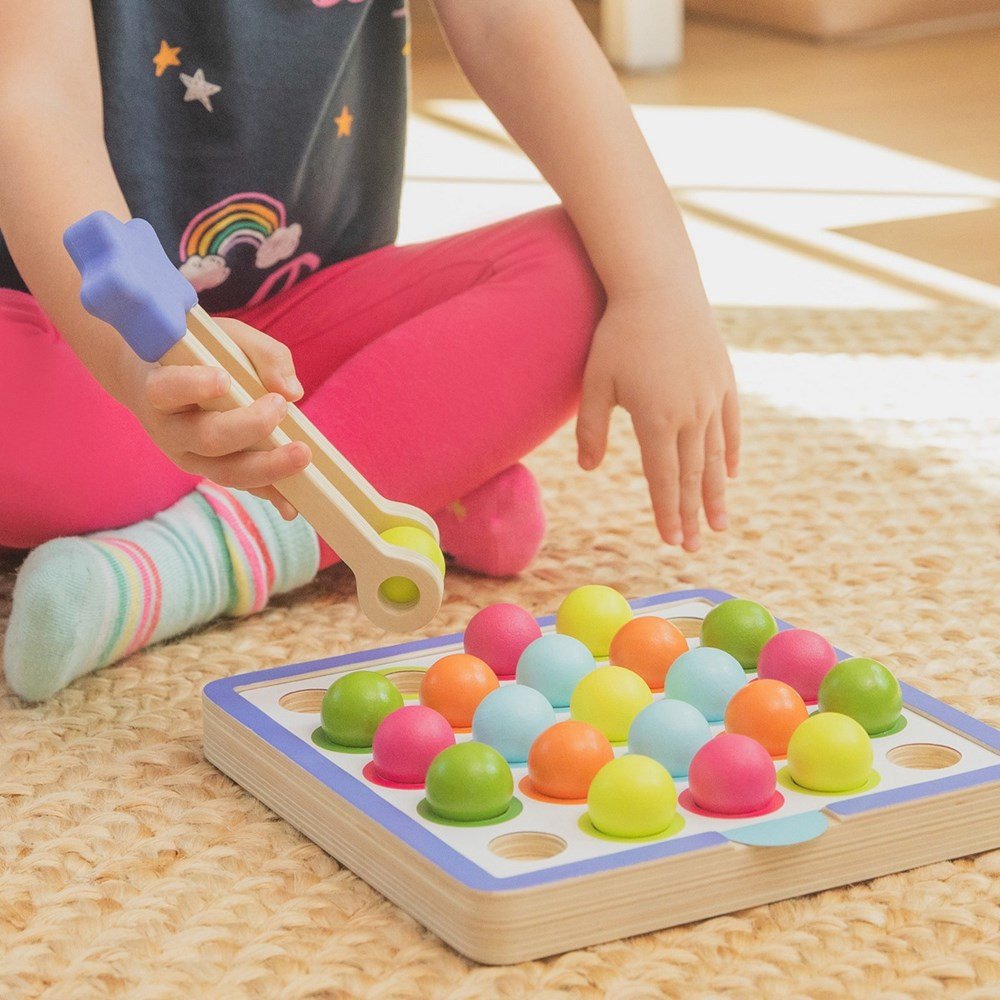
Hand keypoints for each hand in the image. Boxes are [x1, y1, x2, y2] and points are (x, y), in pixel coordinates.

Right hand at [121, 317, 309, 519]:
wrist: (157, 380)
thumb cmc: (199, 354)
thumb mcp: (227, 338)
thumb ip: (263, 354)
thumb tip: (292, 391)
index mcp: (161, 389)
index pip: (168, 389)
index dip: (193, 386)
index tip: (224, 379)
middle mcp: (169, 429)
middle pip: (207, 437)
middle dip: (250, 426)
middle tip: (281, 406)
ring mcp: (189, 456)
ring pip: (225, 471)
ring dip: (267, 467)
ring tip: (302, 454)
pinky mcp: (211, 471)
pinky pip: (242, 485)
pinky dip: (270, 494)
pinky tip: (292, 505)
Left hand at [575, 289, 739, 551]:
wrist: (659, 286)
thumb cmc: (619, 333)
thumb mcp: (596, 382)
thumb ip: (593, 429)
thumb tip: (588, 468)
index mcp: (657, 419)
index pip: (663, 478)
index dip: (666, 511)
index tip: (670, 540)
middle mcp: (691, 414)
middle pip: (693, 476)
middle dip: (692, 515)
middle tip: (693, 547)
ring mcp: (712, 398)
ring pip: (716, 457)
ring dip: (718, 494)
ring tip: (720, 525)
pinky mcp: (724, 381)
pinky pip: (731, 426)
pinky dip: (731, 453)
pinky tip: (732, 474)